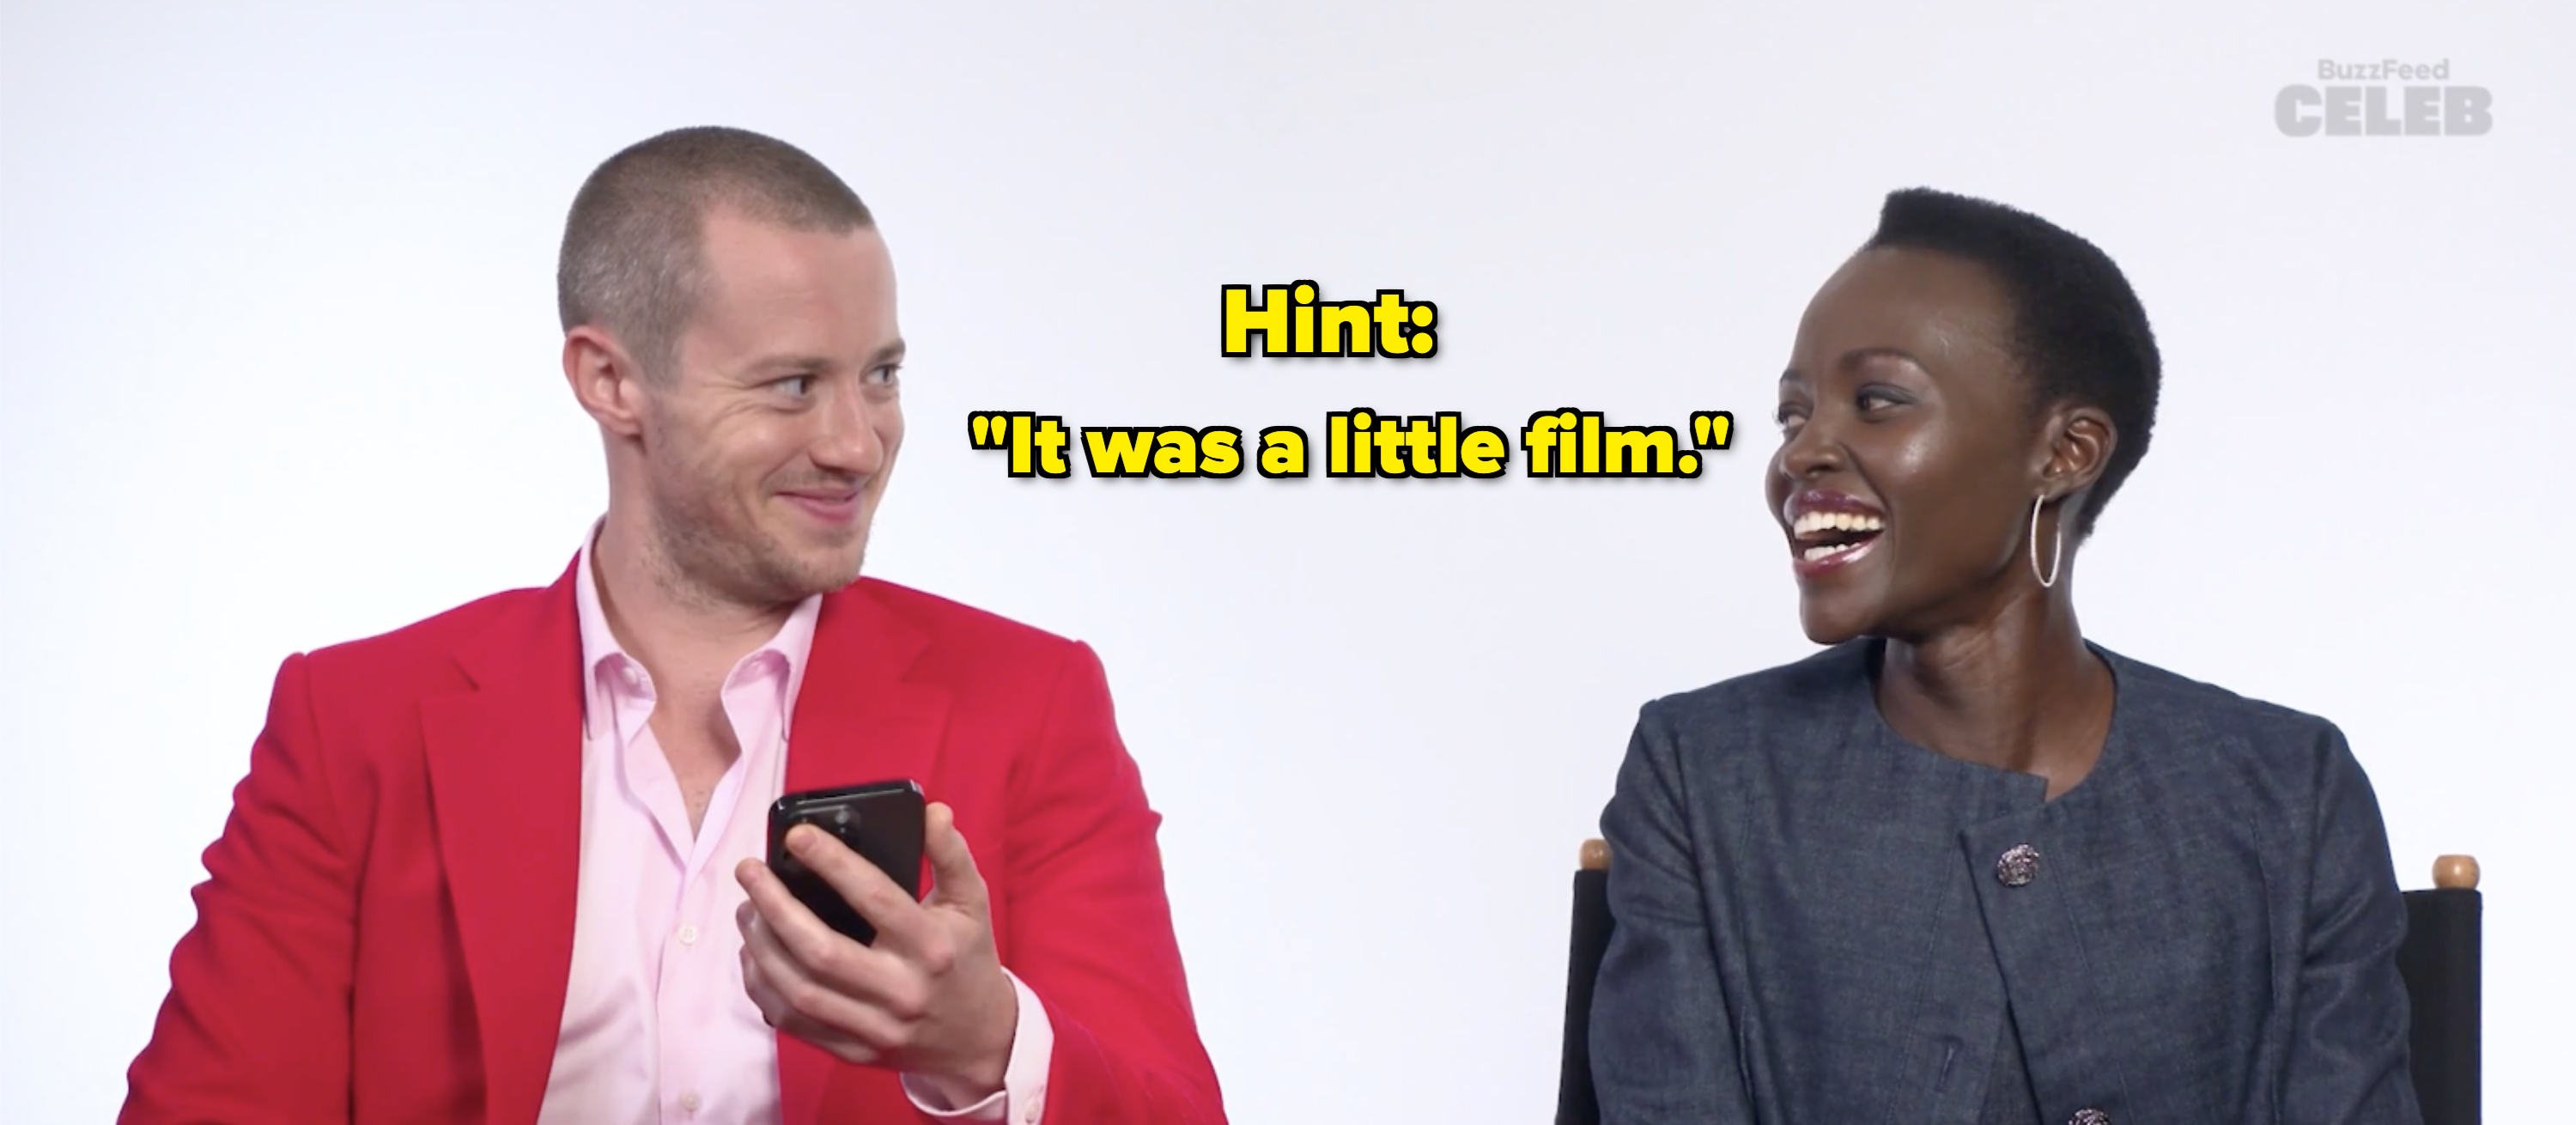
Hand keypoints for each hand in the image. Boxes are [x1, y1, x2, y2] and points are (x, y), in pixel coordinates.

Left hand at [734, 801, 1019, 1102]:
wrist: (977, 1039)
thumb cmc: (967, 958)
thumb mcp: (972, 902)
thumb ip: (951, 854)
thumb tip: (932, 811)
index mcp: (932, 947)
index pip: (875, 899)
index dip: (833, 863)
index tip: (797, 835)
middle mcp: (901, 991)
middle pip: (822, 951)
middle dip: (775, 906)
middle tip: (748, 871)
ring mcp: (875, 1027)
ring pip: (799, 990)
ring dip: (761, 946)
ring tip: (747, 909)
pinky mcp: (852, 1051)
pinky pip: (794, 1022)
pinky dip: (763, 988)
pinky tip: (754, 956)